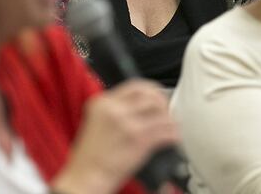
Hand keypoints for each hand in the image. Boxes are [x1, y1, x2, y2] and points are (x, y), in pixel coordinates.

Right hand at [52, 79, 178, 193]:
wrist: (87, 175)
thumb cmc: (90, 155)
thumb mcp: (95, 122)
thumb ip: (114, 111)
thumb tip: (138, 107)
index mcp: (102, 103)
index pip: (135, 85)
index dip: (151, 90)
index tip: (157, 96)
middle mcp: (115, 109)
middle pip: (150, 96)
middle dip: (163, 103)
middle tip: (166, 112)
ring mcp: (128, 123)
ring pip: (161, 113)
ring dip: (169, 120)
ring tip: (170, 127)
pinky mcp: (139, 140)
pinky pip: (165, 131)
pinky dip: (173, 135)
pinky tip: (172, 139)